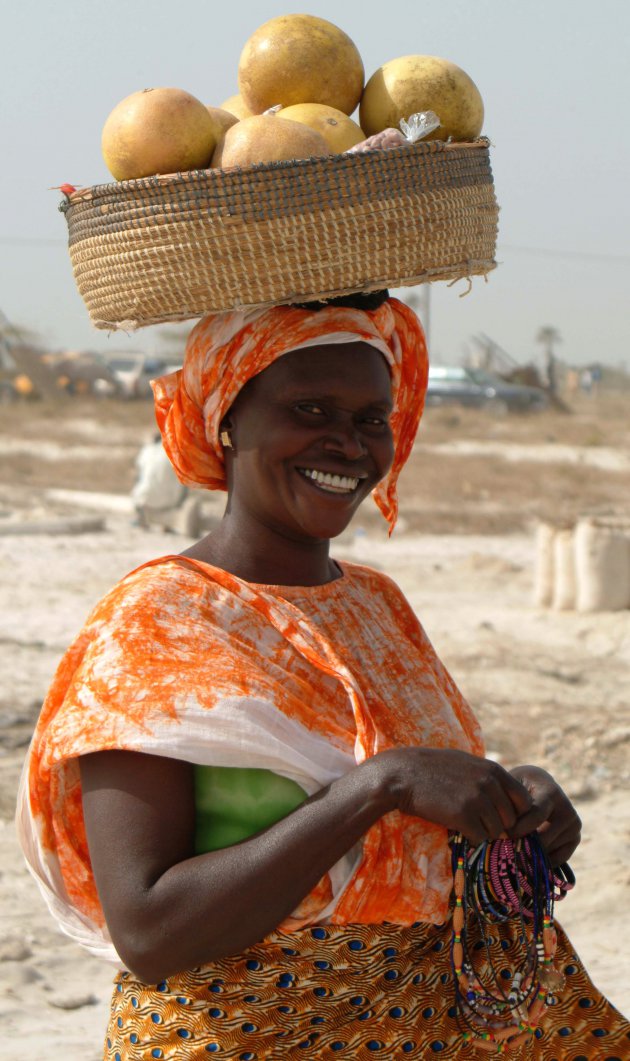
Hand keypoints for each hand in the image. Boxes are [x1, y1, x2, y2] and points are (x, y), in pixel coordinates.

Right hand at [374, 748, 533, 845]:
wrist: (404, 774)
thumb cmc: (434, 768)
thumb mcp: (467, 763)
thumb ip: (490, 777)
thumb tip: (511, 796)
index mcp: (494, 770)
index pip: (524, 801)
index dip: (514, 813)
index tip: (499, 816)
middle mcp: (489, 784)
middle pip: (511, 820)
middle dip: (498, 826)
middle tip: (479, 822)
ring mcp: (477, 800)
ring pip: (496, 831)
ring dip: (482, 832)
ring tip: (465, 822)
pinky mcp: (462, 816)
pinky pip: (479, 838)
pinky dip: (470, 837)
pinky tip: (456, 826)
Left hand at [508, 765, 580, 865]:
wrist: (538, 784)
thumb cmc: (519, 786)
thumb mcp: (513, 788)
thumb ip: (509, 807)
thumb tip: (504, 835)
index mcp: (551, 792)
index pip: (536, 817)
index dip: (518, 829)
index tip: (503, 836)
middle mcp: (567, 809)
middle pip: (544, 838)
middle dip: (523, 844)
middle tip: (506, 846)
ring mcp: (574, 825)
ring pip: (549, 850)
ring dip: (530, 852)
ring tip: (516, 845)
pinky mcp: (576, 838)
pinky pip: (557, 859)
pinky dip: (541, 859)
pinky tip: (529, 851)